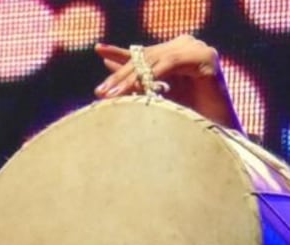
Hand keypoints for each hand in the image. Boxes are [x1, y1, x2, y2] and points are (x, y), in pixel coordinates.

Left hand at [93, 35, 241, 130]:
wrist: (214, 131)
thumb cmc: (184, 117)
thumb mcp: (151, 95)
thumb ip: (133, 79)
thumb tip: (106, 64)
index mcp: (174, 52)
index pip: (142, 53)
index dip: (119, 52)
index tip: (97, 49)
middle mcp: (186, 45)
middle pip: (146, 57)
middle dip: (120, 75)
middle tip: (100, 91)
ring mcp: (197, 48)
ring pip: (155, 59)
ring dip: (131, 78)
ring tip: (112, 95)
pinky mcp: (206, 56)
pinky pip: (171, 62)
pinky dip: (152, 75)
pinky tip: (138, 89)